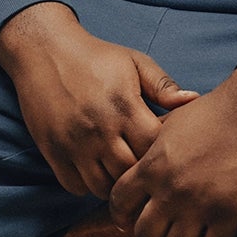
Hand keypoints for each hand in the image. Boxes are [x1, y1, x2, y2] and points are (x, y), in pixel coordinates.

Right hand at [0, 2, 201, 198]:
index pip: (154, 149)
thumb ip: (163, 86)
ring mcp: (74, 143)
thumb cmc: (95, 56)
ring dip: (115, 183)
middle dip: (140, 173)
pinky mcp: (53, 151)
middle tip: (143, 165)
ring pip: (104, 187)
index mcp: (124, 106)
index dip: (162, 152)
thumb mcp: (134, 62)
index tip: (161, 147)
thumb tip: (193, 101)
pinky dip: (88, 185)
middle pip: (131, 173)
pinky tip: (95, 169)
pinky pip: (76, 186)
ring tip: (120, 169)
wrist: (44, 49)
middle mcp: (99, 129)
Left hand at [106, 65, 236, 236]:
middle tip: (164, 228)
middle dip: (151, 234)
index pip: (118, 203)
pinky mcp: (228, 216)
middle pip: (144, 235)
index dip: (121, 214)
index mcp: (152, 167)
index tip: (130, 217)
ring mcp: (199, 207)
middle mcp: (170, 191)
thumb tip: (134, 158)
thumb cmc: (213, 112)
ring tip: (189, 236)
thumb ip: (149, 145)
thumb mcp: (171, 122)